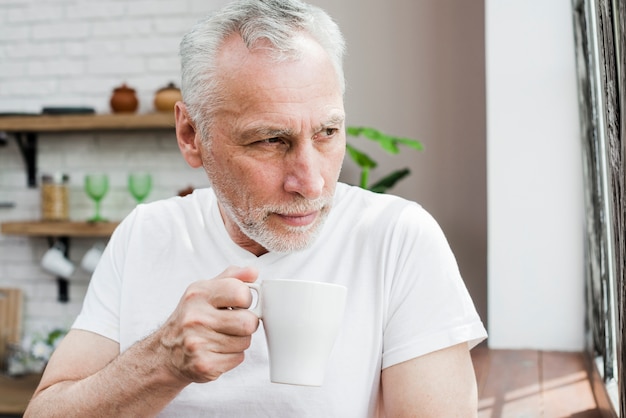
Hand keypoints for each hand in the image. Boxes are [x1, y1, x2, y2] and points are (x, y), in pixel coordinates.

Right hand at [157, 266, 259, 382]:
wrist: (165, 353)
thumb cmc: (190, 318)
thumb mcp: (205, 291)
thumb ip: (231, 277)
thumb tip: (253, 271)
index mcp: (198, 294)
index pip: (240, 292)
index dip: (247, 299)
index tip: (240, 303)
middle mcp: (195, 317)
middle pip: (248, 322)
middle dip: (247, 323)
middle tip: (234, 323)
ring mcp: (198, 343)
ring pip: (245, 341)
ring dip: (239, 340)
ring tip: (222, 337)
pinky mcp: (204, 365)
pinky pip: (238, 358)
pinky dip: (232, 356)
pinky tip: (217, 351)